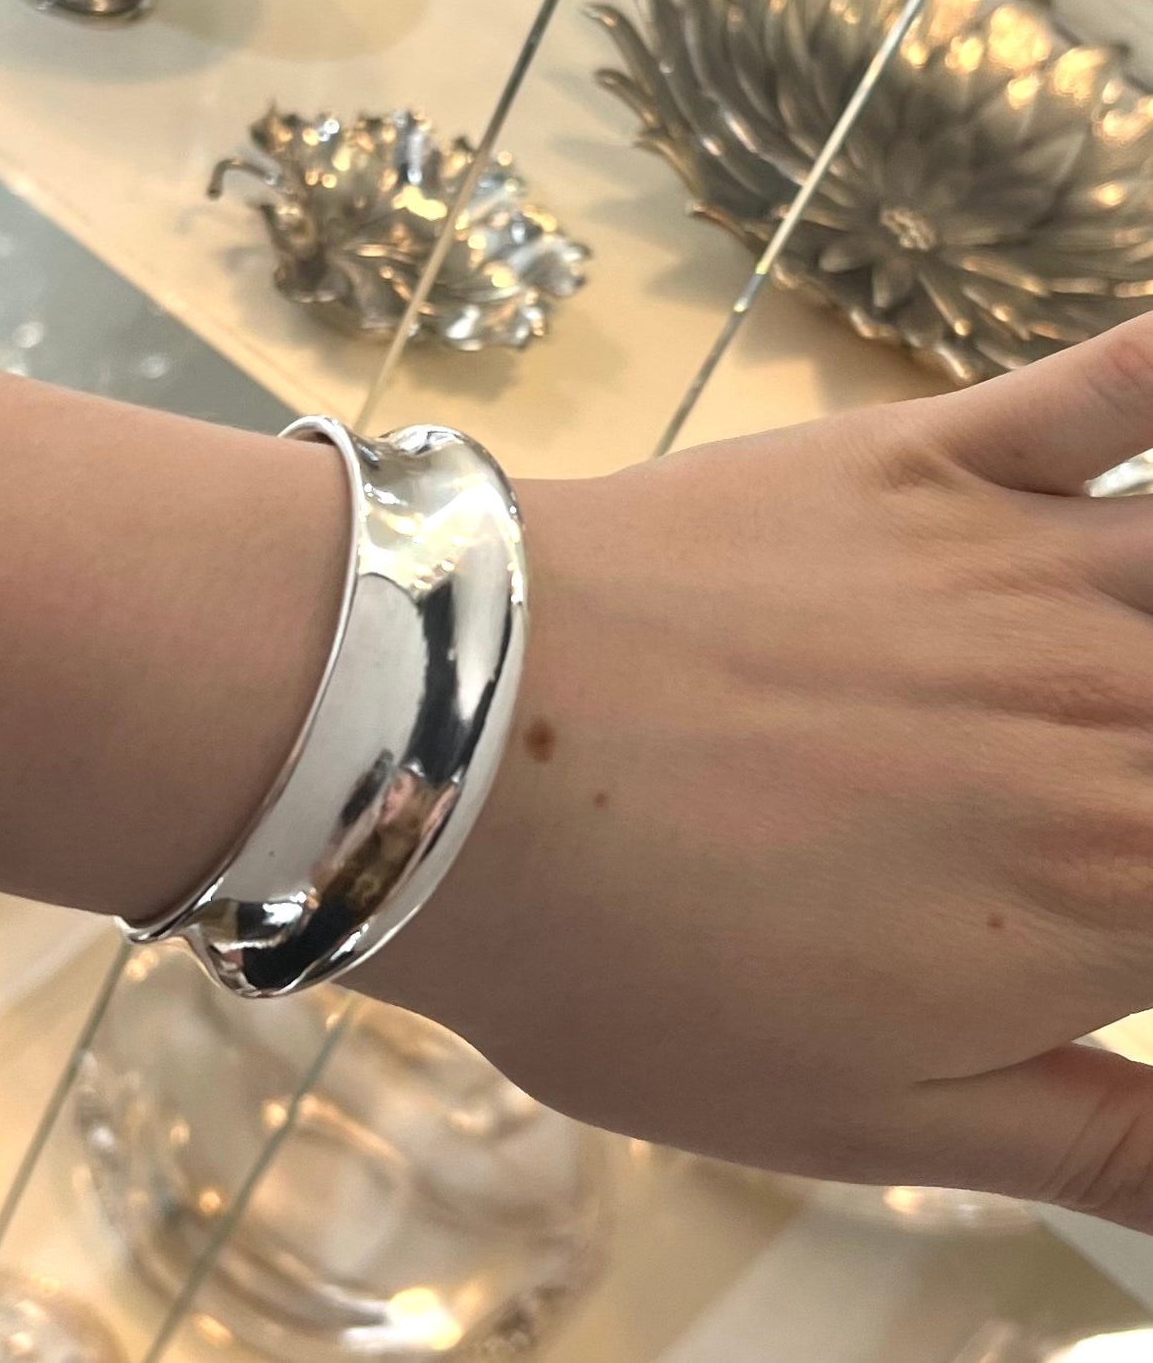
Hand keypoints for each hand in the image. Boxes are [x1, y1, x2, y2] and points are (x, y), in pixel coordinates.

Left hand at [358, 314, 1152, 1232]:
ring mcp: (1031, 566)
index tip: (1107, 916)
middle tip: (1101, 808)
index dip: (1151, 901)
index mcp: (1120, 886)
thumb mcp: (865, 1119)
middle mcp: (1125, 708)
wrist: (455, 763)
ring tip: (1127, 686)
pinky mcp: (928, 461)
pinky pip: (1115, 387)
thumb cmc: (634, 959)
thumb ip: (1098, 1151)